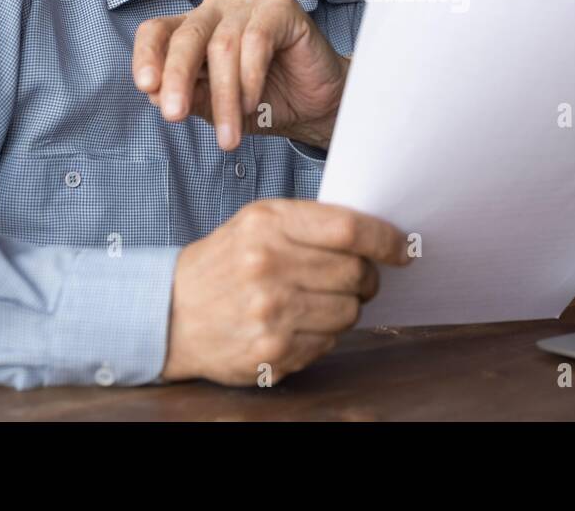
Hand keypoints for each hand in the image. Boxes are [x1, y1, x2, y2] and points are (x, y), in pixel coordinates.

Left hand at [133, 0, 348, 150]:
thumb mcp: (217, 108)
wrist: (316, 106)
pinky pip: (256, 40)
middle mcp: (216, 10)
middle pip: (186, 37)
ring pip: (222, 46)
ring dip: (224, 96)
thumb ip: (189, 96)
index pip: (157, 31)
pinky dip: (250, 78)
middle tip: (174, 116)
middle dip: (178, 79)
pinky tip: (251, 104)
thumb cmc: (265, 102)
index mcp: (194, 29)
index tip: (145, 87)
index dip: (146, 55)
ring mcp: (248, 4)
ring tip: (229, 133)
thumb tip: (154, 93)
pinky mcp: (280, 7)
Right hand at [161, 199, 409, 384]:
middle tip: (357, 278)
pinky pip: (328, 343)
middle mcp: (268, 267)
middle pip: (355, 272)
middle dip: (366, 277)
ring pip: (349, 311)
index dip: (386, 239)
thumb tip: (375, 235)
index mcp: (268, 225)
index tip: (403, 247)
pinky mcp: (272, 352)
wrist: (171, 312)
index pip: (349, 230)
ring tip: (317, 300)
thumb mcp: (258, 221)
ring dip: (346, 307)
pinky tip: (297, 323)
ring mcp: (270, 313)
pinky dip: (323, 333)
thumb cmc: (225, 260)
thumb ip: (312, 222)